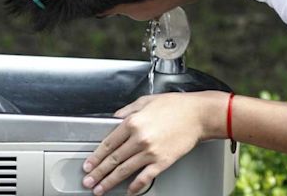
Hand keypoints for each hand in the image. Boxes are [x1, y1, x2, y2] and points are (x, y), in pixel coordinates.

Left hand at [81, 91, 227, 194]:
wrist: (198, 114)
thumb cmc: (175, 106)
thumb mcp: (146, 101)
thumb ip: (127, 110)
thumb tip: (114, 118)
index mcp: (133, 122)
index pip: (108, 143)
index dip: (96, 156)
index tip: (89, 164)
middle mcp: (139, 138)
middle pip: (113, 159)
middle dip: (98, 173)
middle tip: (88, 181)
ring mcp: (151, 151)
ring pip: (125, 170)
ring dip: (110, 182)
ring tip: (100, 189)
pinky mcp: (163, 161)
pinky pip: (145, 177)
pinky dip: (135, 186)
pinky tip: (129, 190)